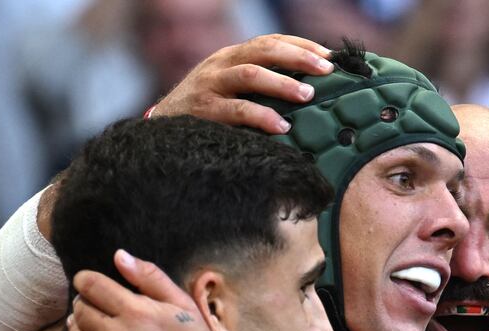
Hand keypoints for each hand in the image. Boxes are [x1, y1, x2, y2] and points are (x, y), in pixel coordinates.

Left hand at [53, 250, 224, 330]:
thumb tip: (119, 256)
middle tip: (95, 306)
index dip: (85, 279)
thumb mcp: (182, 305)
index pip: (92, 286)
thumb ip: (150, 277)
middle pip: (80, 309)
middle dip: (85, 303)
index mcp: (136, 312)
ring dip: (77, 326)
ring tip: (89, 325)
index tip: (88, 282)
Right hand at [150, 34, 333, 134]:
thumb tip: (305, 95)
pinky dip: (261, 116)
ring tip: (308, 96)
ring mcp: (210, 85)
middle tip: (326, 71)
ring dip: (282, 83)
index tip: (329, 57)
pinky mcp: (203, 110)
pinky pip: (236, 110)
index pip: (270, 42)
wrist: (159, 129)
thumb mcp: (228, 90)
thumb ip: (258, 88)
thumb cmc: (203, 114)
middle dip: (298, 58)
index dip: (301, 46)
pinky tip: (281, 126)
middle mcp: (221, 64)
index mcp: (231, 56)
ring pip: (250, 75)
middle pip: (264, 50)